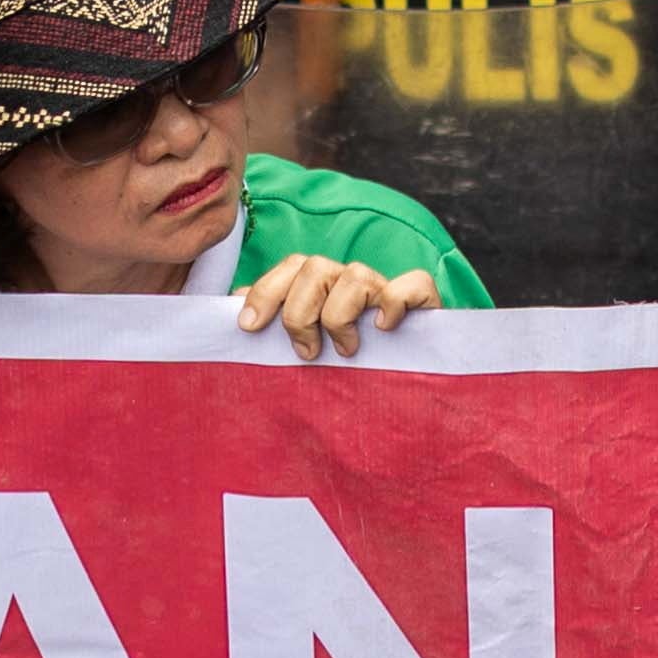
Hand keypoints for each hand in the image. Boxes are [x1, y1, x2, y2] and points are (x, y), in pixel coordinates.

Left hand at [235, 253, 443, 359]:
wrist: (408, 390)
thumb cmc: (346, 365)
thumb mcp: (304, 346)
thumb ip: (274, 322)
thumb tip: (234, 306)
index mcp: (322, 285)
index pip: (290, 266)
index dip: (265, 292)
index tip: (248, 327)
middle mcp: (351, 281)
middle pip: (316, 267)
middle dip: (299, 313)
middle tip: (305, 352)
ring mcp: (387, 289)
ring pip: (356, 275)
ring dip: (340, 316)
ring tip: (346, 350)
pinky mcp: (424, 301)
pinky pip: (413, 284)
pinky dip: (395, 304)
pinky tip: (384, 329)